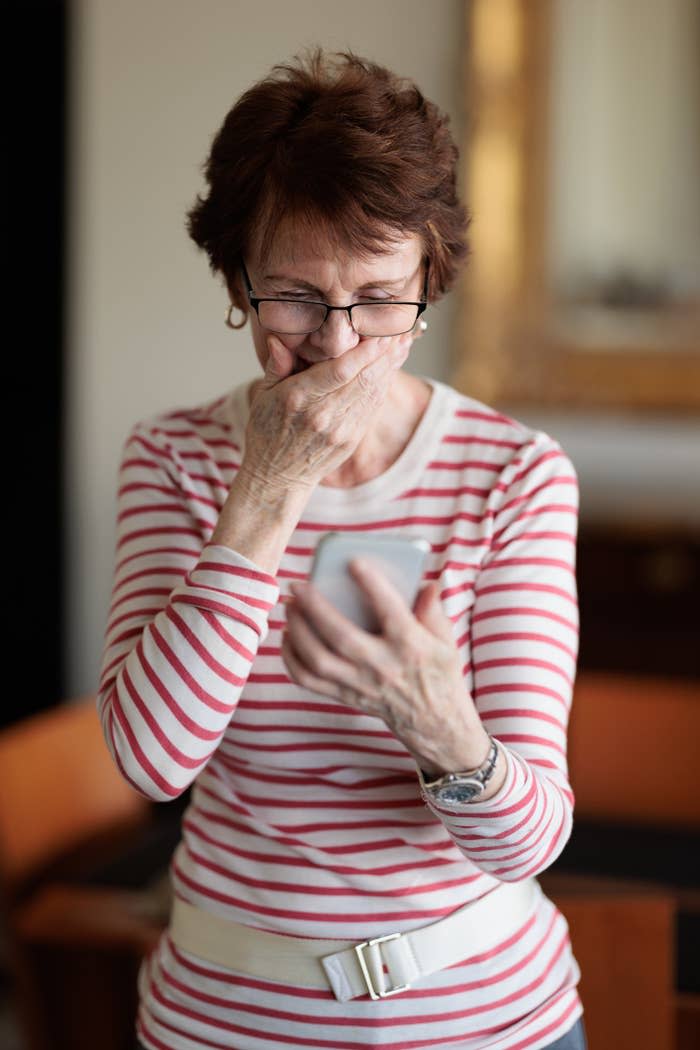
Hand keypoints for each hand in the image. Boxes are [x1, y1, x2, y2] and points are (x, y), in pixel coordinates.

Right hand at [239, 333, 410, 495]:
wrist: (277, 476)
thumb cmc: (267, 433)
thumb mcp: (263, 395)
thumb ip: (277, 365)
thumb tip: (278, 337)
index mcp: (299, 398)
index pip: (341, 370)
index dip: (365, 351)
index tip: (380, 332)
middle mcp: (323, 414)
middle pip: (364, 379)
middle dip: (385, 353)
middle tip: (400, 329)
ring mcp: (341, 429)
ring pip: (373, 392)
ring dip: (391, 367)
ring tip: (403, 342)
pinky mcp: (352, 439)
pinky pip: (373, 407)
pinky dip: (384, 386)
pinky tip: (391, 368)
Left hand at [281, 559, 490, 774]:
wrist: (436, 725)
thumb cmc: (440, 674)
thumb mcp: (446, 641)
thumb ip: (433, 610)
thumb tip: (426, 583)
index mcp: (412, 646)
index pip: (390, 610)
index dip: (371, 584)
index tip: (353, 562)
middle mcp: (384, 667)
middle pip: (341, 636)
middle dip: (315, 608)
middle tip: (297, 586)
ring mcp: (362, 685)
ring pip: (318, 660)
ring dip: (297, 632)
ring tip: (289, 608)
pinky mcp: (348, 696)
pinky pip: (309, 681)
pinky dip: (291, 660)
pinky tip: (287, 638)